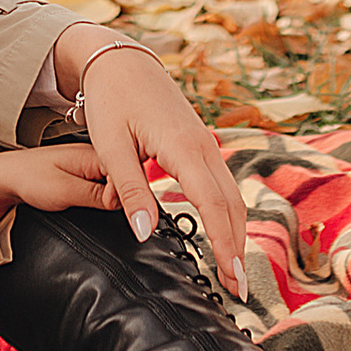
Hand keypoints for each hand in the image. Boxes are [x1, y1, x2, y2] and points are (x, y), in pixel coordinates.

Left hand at [0, 136, 119, 218]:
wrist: (6, 177)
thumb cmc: (28, 178)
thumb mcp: (64, 191)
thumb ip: (97, 196)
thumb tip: (127, 203)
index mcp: (95, 155)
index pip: (129, 175)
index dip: (128, 195)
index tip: (117, 209)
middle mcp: (97, 157)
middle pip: (126, 180)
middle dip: (124, 197)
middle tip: (104, 209)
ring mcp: (92, 165)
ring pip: (117, 185)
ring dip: (113, 198)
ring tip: (96, 205)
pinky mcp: (86, 175)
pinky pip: (106, 187)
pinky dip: (105, 197)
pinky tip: (98, 204)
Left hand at [52, 30, 246, 290]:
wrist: (119, 60)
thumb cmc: (111, 100)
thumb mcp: (111, 147)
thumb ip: (130, 191)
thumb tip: (146, 235)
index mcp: (184, 147)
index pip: (213, 206)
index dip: (225, 245)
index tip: (233, 279)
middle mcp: (205, 146)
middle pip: (232, 206)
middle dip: (237, 249)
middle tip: (239, 291)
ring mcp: (207, 144)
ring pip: (231, 196)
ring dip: (235, 234)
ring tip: (233, 271)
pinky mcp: (201, 145)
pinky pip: (222, 185)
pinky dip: (227, 214)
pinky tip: (223, 235)